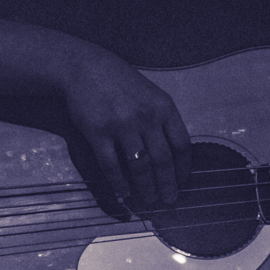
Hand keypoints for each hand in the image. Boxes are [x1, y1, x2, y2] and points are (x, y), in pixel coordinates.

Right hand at [61, 51, 190, 206]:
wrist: (86, 68)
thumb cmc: (122, 84)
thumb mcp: (152, 95)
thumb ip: (164, 120)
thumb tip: (177, 154)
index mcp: (164, 108)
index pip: (182, 144)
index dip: (183, 167)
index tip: (182, 181)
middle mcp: (146, 117)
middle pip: (163, 159)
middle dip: (167, 184)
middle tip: (168, 200)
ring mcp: (121, 125)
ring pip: (140, 166)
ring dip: (146, 187)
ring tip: (149, 200)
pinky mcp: (97, 132)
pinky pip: (111, 165)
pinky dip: (119, 183)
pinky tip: (125, 192)